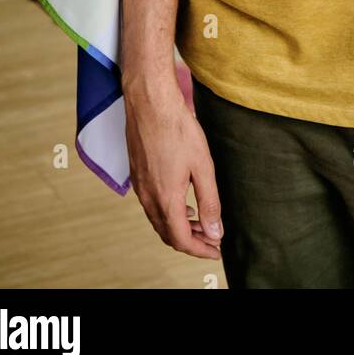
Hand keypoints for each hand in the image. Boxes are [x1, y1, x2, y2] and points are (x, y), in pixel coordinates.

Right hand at [123, 77, 223, 258]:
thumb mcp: (203, 166)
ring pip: (159, 221)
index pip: (182, 240)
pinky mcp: (137, 175)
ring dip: (179, 228)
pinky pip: (151, 206)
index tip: (216, 251)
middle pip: (168, 234)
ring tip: (201, 223)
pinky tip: (181, 204)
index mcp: (166, 199)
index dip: (200, 250)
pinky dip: (168, 214)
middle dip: (192, 241)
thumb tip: (216, 232)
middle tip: (212, 239)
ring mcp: (139, 187)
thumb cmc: (177, 129)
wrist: (150, 103)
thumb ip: (209, 202)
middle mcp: (148, 198)